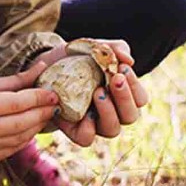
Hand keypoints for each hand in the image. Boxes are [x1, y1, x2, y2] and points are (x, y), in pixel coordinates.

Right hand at [0, 61, 59, 162]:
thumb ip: (16, 80)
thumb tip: (41, 68)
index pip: (17, 103)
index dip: (38, 98)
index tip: (53, 94)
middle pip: (21, 123)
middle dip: (42, 113)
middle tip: (54, 106)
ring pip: (20, 138)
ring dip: (36, 127)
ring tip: (44, 116)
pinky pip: (12, 149)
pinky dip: (25, 139)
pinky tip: (30, 129)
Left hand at [28, 39, 149, 146]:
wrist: (46, 66)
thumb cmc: (77, 58)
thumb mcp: (94, 47)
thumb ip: (114, 49)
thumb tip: (129, 60)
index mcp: (122, 95)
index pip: (140, 98)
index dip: (135, 86)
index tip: (122, 68)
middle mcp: (113, 112)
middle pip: (131, 116)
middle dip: (125, 97)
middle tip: (114, 79)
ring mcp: (95, 123)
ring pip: (112, 129)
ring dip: (108, 111)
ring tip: (97, 92)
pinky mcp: (74, 130)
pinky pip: (86, 138)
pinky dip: (87, 128)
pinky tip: (85, 114)